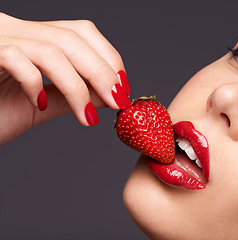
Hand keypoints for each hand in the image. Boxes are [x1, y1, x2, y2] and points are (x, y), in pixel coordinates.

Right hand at [0, 12, 130, 144]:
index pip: (82, 31)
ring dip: (78, 86)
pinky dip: (36, 83)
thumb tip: (109, 95)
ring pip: (51, 49)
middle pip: (72, 37)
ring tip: (88, 116)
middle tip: (117, 101)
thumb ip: (72, 96)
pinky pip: (16, 58)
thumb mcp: (41, 104)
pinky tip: (40, 104)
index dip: (108, 57)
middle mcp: (17, 30)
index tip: (122, 87)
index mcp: (35, 38)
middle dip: (102, 71)